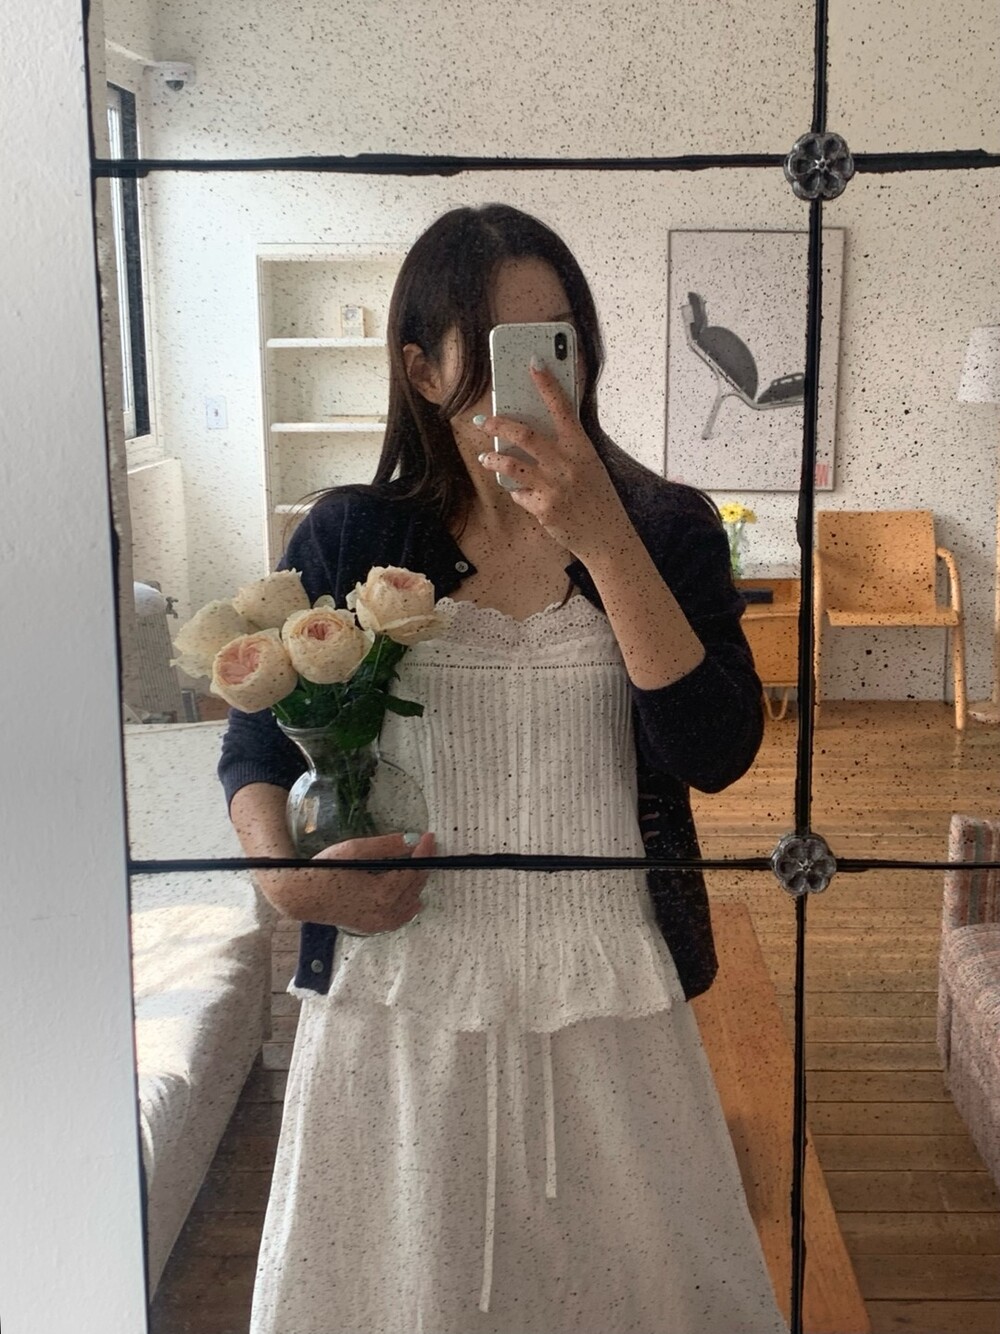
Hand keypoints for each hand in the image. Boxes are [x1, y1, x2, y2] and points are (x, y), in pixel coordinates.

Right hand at [258, 831, 434, 932]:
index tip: (429, 836)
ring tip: (417, 863)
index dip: (423, 852)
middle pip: (414, 886)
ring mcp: (380, 924)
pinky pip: (400, 916)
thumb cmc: (325, 869)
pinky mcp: (373, 928)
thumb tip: (412, 840)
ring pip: (410, 901)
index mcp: (382, 894)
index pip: (413, 870)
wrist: (301, 896)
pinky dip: (409, 903)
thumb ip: (385, 846)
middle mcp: (385, 912)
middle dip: (422, 864)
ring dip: (416, 882)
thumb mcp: (355, 850)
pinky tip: (410, 893)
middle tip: (426, 846)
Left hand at [474, 361, 629, 560]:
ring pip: (511, 465)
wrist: (606, 535)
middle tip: (483, 420)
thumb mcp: (589, 464)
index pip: (562, 407)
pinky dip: (518, 492)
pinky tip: (524, 494)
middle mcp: (567, 463)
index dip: (547, 383)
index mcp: (581, 447)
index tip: (533, 362)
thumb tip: (533, 431)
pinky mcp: (543, 508)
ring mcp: (554, 486)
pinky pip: (519, 493)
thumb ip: (566, 447)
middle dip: (499, 423)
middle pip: (525, 434)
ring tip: (484, 457)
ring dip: (493, 459)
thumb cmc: (597, 496)